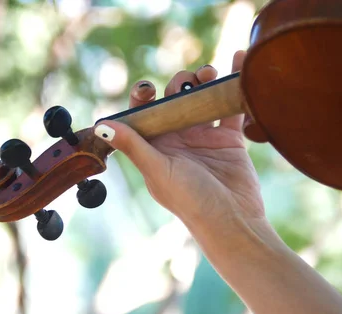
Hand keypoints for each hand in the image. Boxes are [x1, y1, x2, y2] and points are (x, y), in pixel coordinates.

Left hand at [93, 51, 267, 240]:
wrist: (233, 221)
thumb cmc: (190, 201)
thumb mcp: (158, 171)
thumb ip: (134, 146)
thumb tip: (103, 125)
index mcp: (155, 146)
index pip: (143, 114)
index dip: (142, 97)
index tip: (148, 88)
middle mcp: (177, 139)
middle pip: (173, 99)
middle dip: (179, 84)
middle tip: (187, 81)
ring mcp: (203, 136)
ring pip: (200, 98)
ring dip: (203, 81)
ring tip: (209, 73)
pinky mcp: (228, 138)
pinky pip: (229, 106)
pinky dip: (234, 85)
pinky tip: (239, 63)